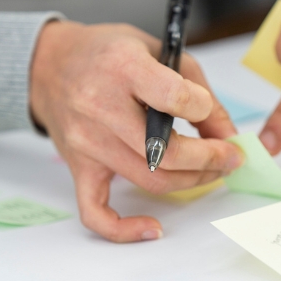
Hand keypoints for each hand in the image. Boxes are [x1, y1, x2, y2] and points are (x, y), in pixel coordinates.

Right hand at [29, 21, 241, 242]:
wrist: (49, 64)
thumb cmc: (105, 54)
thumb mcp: (157, 50)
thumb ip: (197, 89)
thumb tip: (227, 132)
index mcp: (123, 68)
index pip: (175, 98)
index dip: (205, 110)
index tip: (211, 114)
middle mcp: (100, 107)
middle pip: (167, 153)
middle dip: (210, 159)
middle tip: (231, 156)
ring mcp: (88, 143)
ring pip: (150, 179)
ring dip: (191, 182)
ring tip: (211, 172)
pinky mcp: (79, 167)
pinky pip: (96, 212)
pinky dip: (124, 229)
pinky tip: (153, 228)